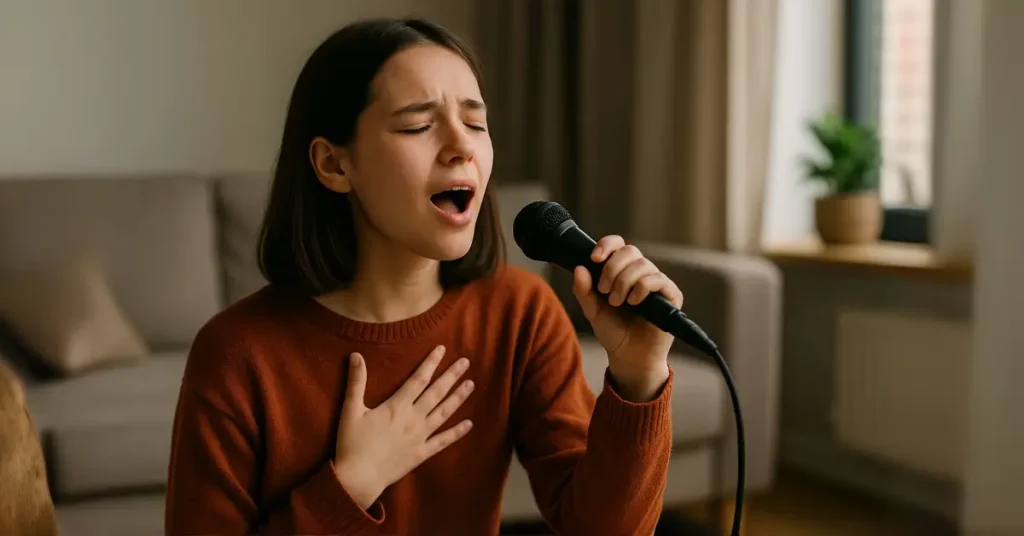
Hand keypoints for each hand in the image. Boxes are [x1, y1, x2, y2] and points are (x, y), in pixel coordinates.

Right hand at [332, 345, 474, 508]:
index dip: (431, 363)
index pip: (418, 379)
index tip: (442, 349)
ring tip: (471, 384)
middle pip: (436, 392)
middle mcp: (413, 418)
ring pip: (444, 413)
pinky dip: (457, 433)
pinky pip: (443, 441)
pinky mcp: (422, 453)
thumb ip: (356, 382)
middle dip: (451, 375)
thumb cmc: (352, 443)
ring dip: (458, 398)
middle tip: (466, 362)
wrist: (359, 478)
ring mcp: (420, 436)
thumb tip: (356, 355)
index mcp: (397, 406)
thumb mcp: (351, 410)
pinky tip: (469, 424)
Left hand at [571, 236, 681, 401]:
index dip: (607, 245)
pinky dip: (642, 287)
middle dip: (612, 268)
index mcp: (621, 271)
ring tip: (616, 302)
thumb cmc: (613, 331)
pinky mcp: (671, 295)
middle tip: (604, 291)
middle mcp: (640, 273)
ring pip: (643, 264)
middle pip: (630, 251)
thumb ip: (584, 291)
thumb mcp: (592, 310)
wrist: (629, 357)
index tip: (594, 258)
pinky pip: (658, 279)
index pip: (618, 245)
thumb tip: (579, 268)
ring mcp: (657, 283)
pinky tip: (633, 302)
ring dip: (624, 282)